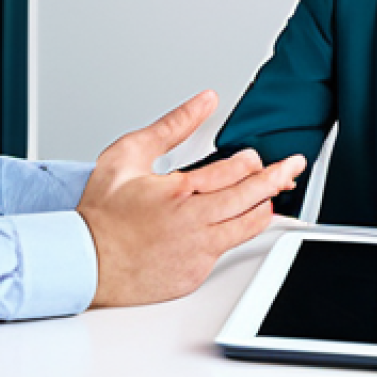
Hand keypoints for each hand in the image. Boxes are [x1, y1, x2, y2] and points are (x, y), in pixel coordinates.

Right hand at [77, 90, 305, 307]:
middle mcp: (193, 223)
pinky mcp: (195, 274)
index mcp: (178, 192)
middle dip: (276, 178)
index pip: (232, 171)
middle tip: (292, 167)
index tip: (257, 155)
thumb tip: (203, 102)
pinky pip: (227, 251)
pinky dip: (236, 234)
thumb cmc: (101, 213)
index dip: (251, 161)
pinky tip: (239, 224)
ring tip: (273, 195)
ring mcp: (197, 252)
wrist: (84, 262)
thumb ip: (170, 126)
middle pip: (250, 198)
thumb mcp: (128, 154)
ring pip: (247, 227)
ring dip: (264, 208)